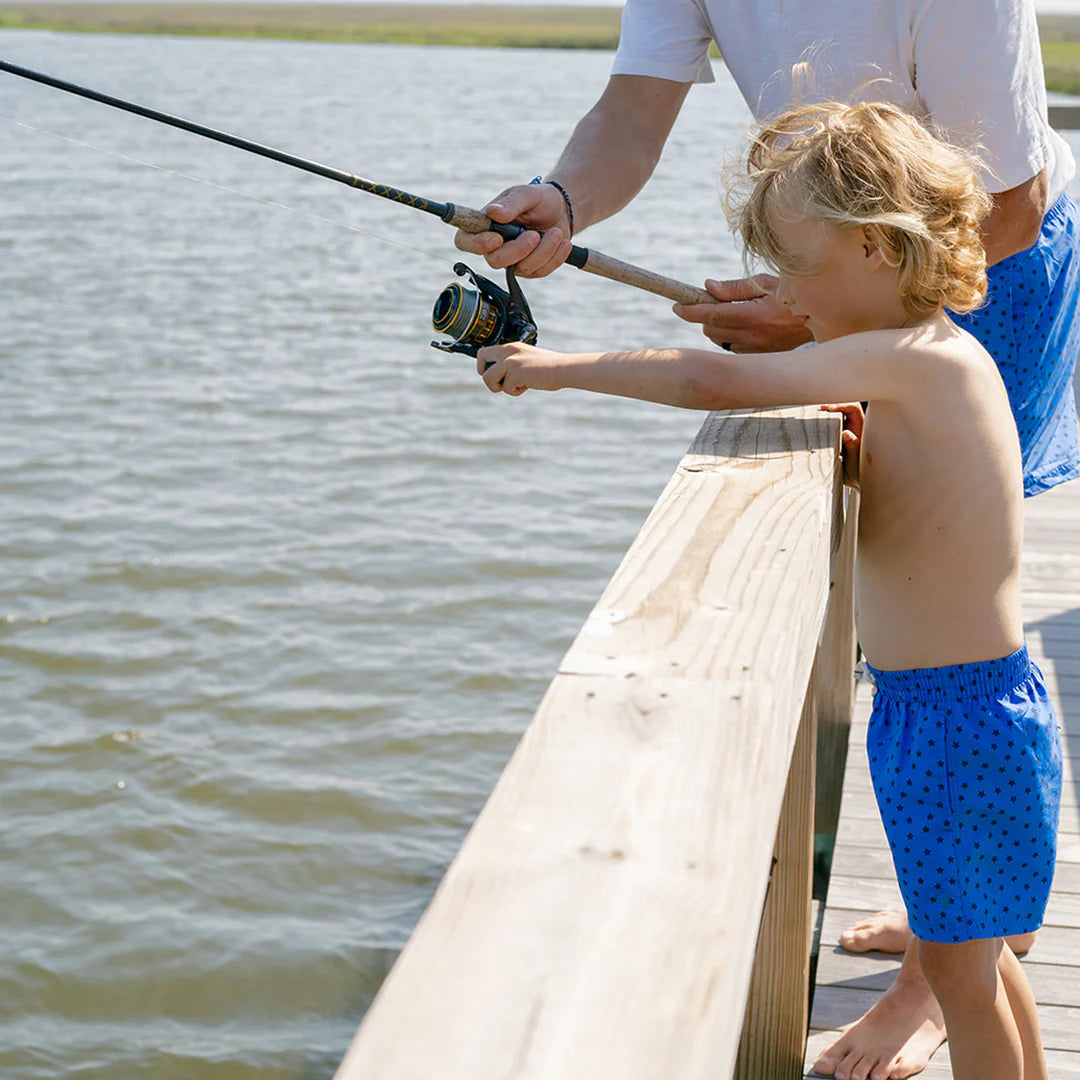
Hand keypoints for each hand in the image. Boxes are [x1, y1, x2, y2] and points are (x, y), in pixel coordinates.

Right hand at [454, 183, 573, 277]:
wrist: (562, 211)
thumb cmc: (539, 199)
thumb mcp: (527, 194)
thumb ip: (511, 203)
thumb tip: (493, 212)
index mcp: (484, 225)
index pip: (465, 241)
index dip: (476, 244)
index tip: (496, 238)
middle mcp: (494, 246)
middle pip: (494, 261)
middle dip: (518, 250)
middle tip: (534, 234)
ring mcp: (512, 261)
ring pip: (521, 268)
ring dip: (543, 250)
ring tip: (555, 232)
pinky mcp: (530, 270)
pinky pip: (540, 272)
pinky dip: (555, 256)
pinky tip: (561, 242)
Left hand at [476, 341, 564, 395]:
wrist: (564, 369)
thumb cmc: (549, 368)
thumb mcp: (527, 360)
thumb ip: (513, 363)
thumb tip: (500, 377)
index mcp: (512, 347)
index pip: (486, 351)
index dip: (486, 365)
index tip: (495, 375)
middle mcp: (509, 350)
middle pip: (481, 356)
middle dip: (484, 373)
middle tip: (497, 382)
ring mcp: (511, 360)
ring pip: (487, 377)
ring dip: (499, 387)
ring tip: (516, 386)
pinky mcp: (515, 371)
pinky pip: (506, 388)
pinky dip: (516, 392)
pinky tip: (528, 386)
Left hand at [673, 275, 812, 351]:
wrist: (816, 323)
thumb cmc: (791, 296)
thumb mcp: (765, 283)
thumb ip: (734, 288)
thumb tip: (707, 287)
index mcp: (754, 315)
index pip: (712, 314)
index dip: (690, 311)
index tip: (677, 306)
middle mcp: (753, 336)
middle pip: (710, 329)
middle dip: (704, 316)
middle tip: (711, 304)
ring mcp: (754, 350)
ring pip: (718, 340)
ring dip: (716, 327)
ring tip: (733, 315)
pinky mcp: (755, 358)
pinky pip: (730, 348)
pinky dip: (728, 337)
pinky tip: (743, 328)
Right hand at [820, 402, 864, 487]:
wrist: (856, 482)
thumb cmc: (860, 473)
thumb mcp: (856, 462)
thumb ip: (854, 447)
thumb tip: (847, 433)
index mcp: (861, 429)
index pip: (853, 408)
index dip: (842, 405)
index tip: (829, 409)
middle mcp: (854, 427)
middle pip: (844, 407)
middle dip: (831, 405)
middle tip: (817, 408)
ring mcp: (846, 430)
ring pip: (837, 415)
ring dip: (826, 413)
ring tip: (814, 414)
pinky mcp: (838, 436)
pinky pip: (830, 424)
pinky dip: (822, 421)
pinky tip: (813, 424)